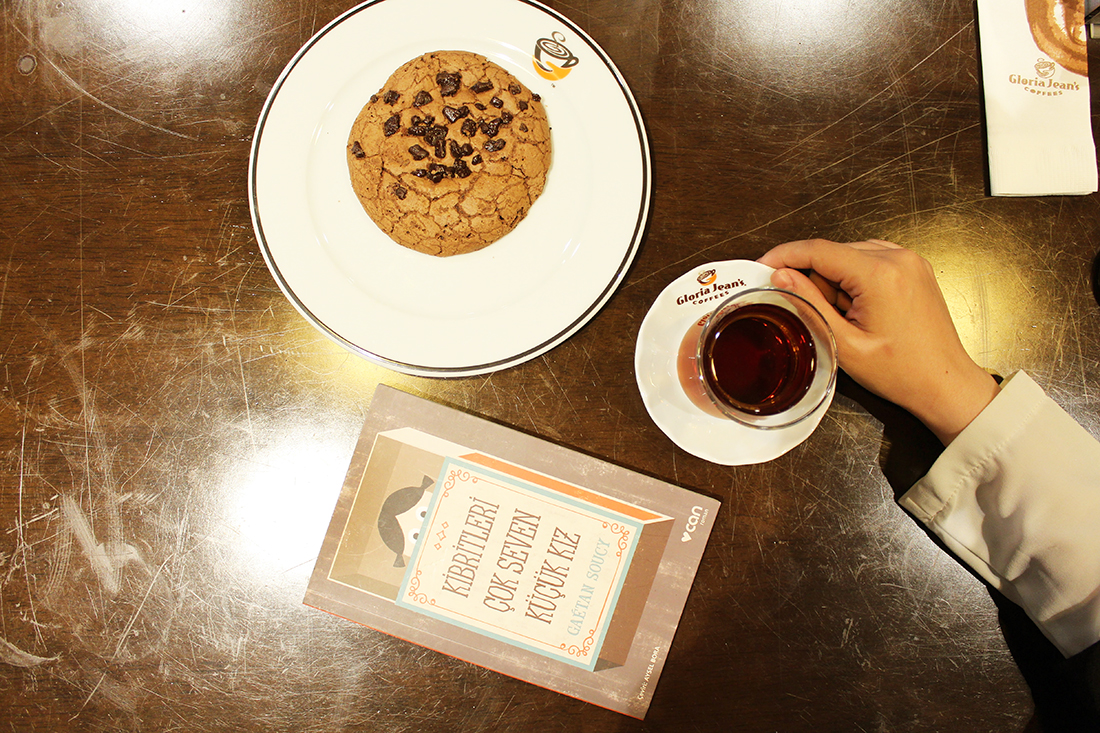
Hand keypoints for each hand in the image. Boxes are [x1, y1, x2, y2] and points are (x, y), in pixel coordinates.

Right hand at [757, 239, 999, 443]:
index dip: (785, 255)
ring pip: (850, 256)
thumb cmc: (901, 372)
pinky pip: (870, 261)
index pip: (818, 250)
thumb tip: (781, 276)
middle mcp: (898, 259)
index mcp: (880, 275)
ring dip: (837, 282)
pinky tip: (859, 309)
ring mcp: (910, 261)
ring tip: (847, 318)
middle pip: (834, 253)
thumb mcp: (843, 342)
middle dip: (817, 280)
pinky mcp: (914, 268)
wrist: (945, 384)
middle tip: (821, 316)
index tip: (763, 265)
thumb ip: (809, 303)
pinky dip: (855, 280)